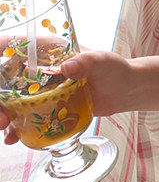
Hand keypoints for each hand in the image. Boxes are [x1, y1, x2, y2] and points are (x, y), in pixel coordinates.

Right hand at [0, 49, 132, 145]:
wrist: (124, 91)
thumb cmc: (114, 69)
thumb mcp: (101, 62)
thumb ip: (86, 62)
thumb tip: (67, 68)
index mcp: (46, 49)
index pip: (12, 45)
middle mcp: (37, 68)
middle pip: (5, 78)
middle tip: (1, 115)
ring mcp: (39, 90)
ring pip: (10, 100)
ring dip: (3, 112)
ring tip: (4, 127)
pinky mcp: (45, 107)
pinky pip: (24, 117)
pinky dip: (15, 127)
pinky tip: (12, 137)